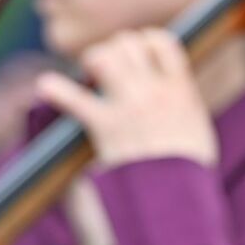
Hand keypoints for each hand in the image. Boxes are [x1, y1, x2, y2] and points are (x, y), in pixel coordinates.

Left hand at [35, 29, 218, 167]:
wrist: (177, 202)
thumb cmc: (187, 175)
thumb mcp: (197, 131)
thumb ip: (183, 106)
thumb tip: (172, 94)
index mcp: (181, 91)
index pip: (161, 42)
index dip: (145, 42)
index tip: (138, 55)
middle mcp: (155, 92)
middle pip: (127, 44)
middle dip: (115, 51)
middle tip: (108, 70)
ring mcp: (129, 107)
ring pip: (104, 57)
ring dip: (93, 62)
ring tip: (89, 76)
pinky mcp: (106, 127)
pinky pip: (75, 98)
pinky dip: (56, 91)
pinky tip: (47, 88)